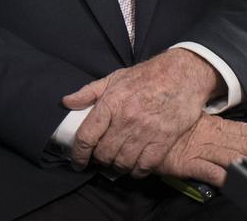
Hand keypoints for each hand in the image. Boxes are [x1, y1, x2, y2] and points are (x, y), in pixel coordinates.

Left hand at [62, 48, 222, 176]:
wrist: (181, 75)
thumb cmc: (144, 76)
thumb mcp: (113, 78)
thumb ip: (88, 92)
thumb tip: (66, 102)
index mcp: (110, 103)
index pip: (87, 135)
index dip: (78, 153)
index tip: (77, 162)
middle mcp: (126, 119)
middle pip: (105, 153)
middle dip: (99, 160)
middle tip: (100, 159)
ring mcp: (146, 131)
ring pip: (124, 162)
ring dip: (117, 166)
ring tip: (116, 163)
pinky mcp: (164, 140)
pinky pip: (146, 165)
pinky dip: (137, 171)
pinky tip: (134, 167)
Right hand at [158, 113, 246, 186]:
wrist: (137, 128)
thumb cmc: (166, 128)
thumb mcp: (192, 123)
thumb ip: (213, 129)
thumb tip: (234, 136)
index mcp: (215, 125)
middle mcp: (210, 135)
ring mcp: (199, 149)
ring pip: (234, 156)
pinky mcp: (186, 163)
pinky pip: (210, 170)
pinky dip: (226, 176)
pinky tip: (239, 180)